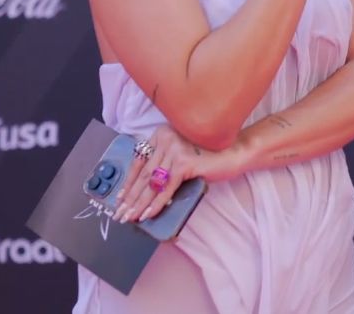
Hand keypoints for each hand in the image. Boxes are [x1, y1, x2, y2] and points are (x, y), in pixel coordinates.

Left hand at [113, 125, 228, 223]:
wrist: (233, 154)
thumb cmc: (207, 158)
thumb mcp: (179, 157)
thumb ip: (163, 165)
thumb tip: (140, 191)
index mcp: (161, 134)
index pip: (139, 162)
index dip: (128, 183)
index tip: (120, 199)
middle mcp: (165, 138)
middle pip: (143, 174)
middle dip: (130, 197)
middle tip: (120, 214)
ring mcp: (175, 149)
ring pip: (152, 182)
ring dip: (139, 203)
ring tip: (130, 217)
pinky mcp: (184, 163)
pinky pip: (166, 188)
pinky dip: (156, 203)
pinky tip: (148, 214)